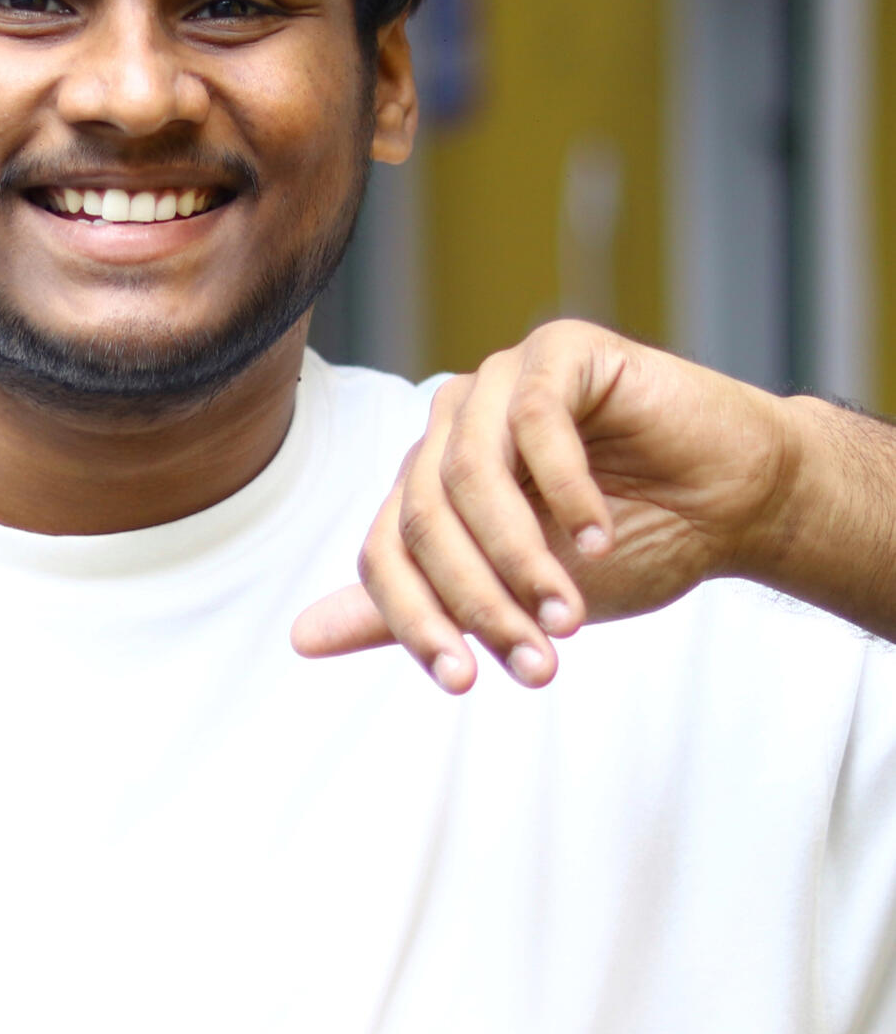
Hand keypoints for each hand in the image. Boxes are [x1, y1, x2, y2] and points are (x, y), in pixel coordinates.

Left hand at [291, 320, 796, 691]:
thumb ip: (417, 607)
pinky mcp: (559, 351)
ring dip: (520, 555)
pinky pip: (534, 418)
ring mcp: (499, 381)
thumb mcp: (515, 597)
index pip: (384, 553)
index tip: (465, 682)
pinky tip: (602, 534)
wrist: (734, 503)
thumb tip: (299, 640)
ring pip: (469, 473)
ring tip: (570, 611)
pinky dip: (566, 487)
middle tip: (538, 660)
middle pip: (421, 519)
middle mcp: (450, 425)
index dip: (416, 622)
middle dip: (477, 600)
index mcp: (427, 481)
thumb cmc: (630, 544)